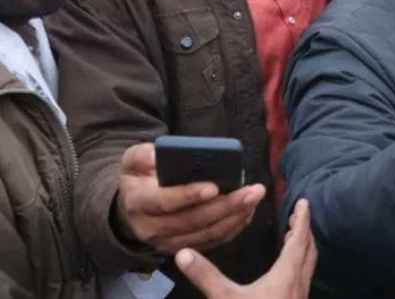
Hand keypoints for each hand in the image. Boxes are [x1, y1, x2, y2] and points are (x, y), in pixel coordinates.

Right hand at [114, 143, 265, 254]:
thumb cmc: (140, 176)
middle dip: (225, 206)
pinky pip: (212, 241)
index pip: (164, 202)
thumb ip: (142, 154)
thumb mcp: (133, 160)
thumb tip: (156, 155)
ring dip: (234, 217)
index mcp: (138, 203)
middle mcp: (150, 228)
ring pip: (206, 233)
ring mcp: (167, 242)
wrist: (134, 205)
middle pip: (192, 220)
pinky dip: (232, 227)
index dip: (189, 195)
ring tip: (254, 198)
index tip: (214, 187)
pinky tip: (248, 211)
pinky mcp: (183, 247)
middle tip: (252, 191)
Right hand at [176, 199, 316, 298]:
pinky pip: (303, 278)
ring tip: (293, 238)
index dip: (301, 219)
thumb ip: (206, 276)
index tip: (303, 201)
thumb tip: (183, 253)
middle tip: (298, 215)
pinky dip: (299, 265)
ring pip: (308, 266)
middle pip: (309, 250)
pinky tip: (286, 271)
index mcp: (287, 275)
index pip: (299, 239)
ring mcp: (299, 297)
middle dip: (305, 230)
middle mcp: (298, 284)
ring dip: (303, 248)